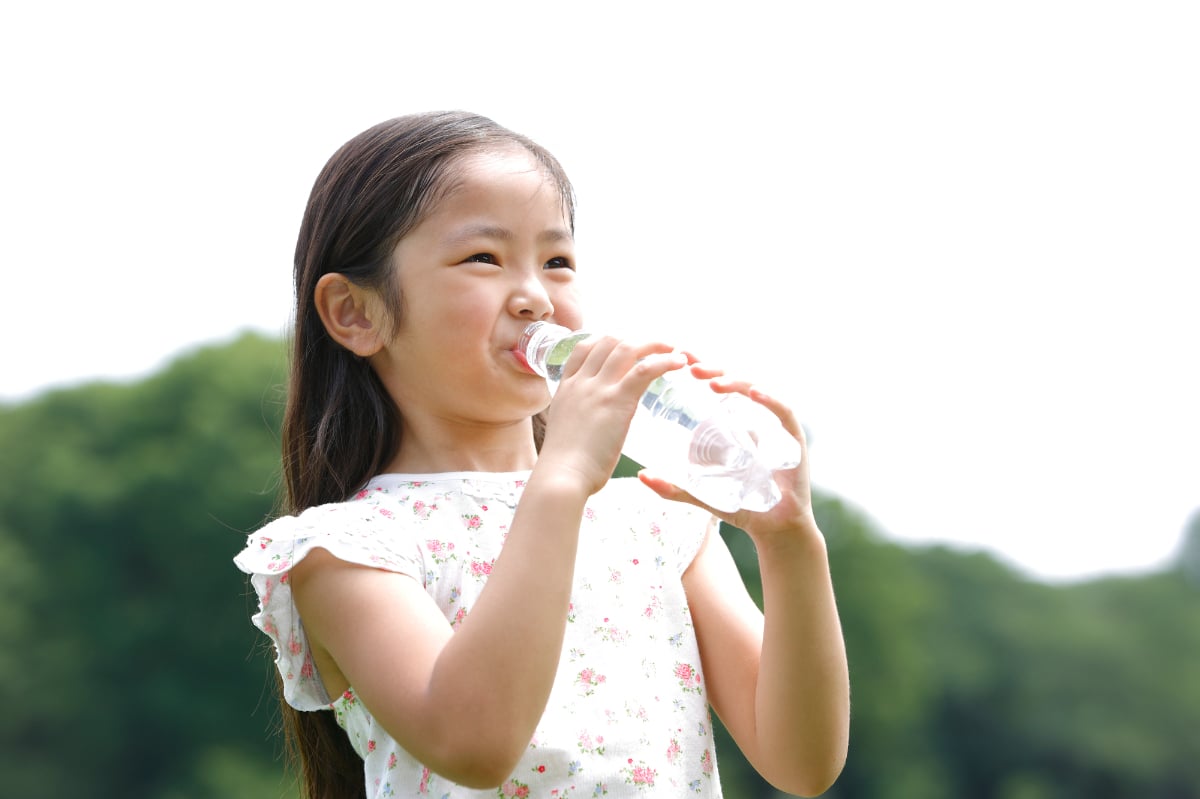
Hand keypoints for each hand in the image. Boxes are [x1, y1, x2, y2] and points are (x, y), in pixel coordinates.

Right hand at [535, 336, 688, 495]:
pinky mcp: (617, 401)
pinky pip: (644, 370)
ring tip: (671, 349)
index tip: (623, 346)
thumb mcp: (565, 430)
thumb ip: (578, 417)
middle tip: (654, 348)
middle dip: (633, 340)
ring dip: (653, 345)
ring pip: (626, 349)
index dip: (606, 341)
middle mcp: (581, 383)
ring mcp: (598, 390)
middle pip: (608, 342)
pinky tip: (678, 362)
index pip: (584, 348)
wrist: (561, 476)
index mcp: (566, 389)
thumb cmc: (563, 466)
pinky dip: (664, 361)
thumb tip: (592, 425)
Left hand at [638, 361, 818, 543]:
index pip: (716, 387)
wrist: (774, 528)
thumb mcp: (700, 494)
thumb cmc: (741, 506)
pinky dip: (769, 400)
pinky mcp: (793, 438)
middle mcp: (754, 418)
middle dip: (712, 370)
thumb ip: (674, 487)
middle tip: (688, 365)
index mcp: (734, 424)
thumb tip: (640, 475)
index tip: (676, 358)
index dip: (700, 369)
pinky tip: (752, 393)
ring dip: (734, 382)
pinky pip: (783, 412)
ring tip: (711, 382)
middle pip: (734, 383)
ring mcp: (774, 426)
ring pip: (756, 391)